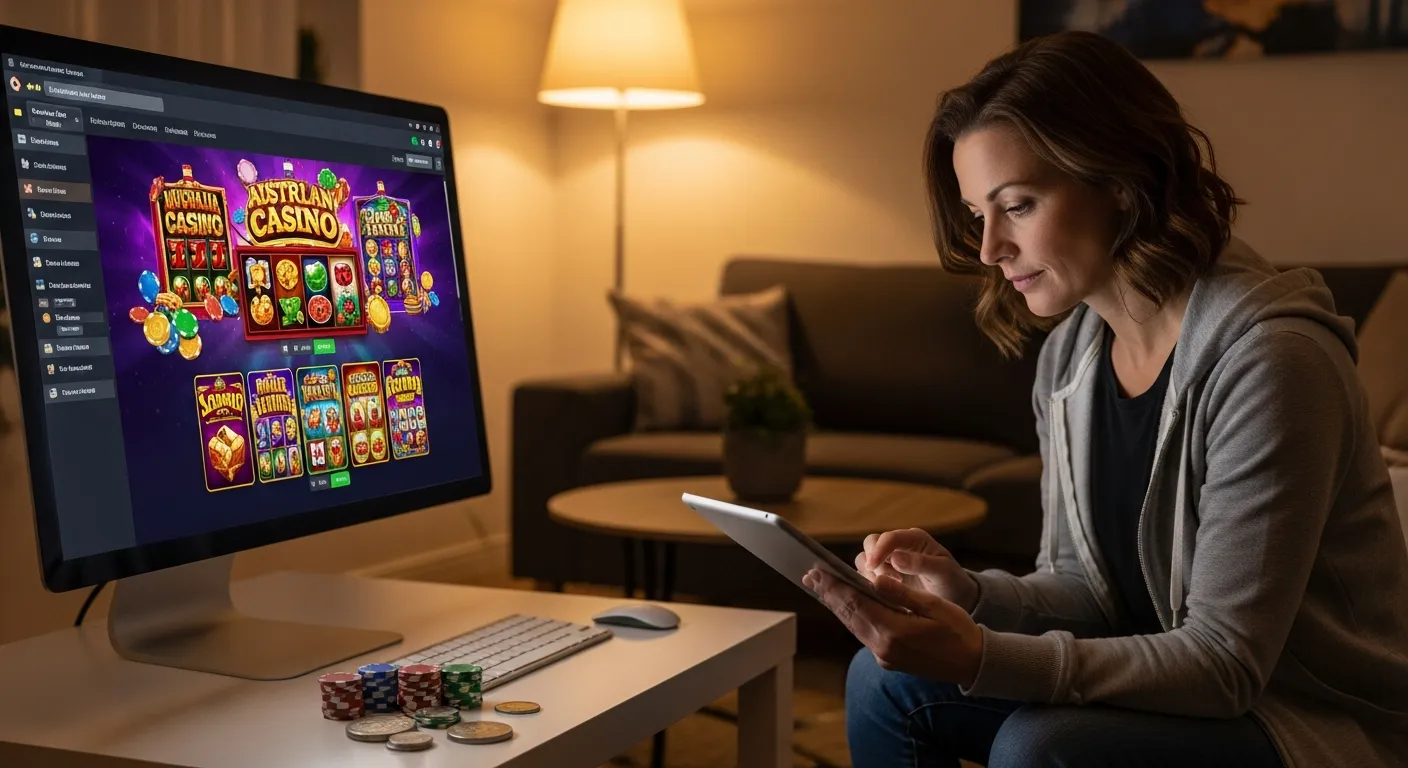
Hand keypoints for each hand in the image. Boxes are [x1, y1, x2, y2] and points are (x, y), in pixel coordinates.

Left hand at [803, 567, 983, 686]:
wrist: (973, 664)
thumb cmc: (958, 631)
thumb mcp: (934, 606)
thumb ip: (901, 594)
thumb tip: (874, 578)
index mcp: (895, 631)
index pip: (856, 604)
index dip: (835, 587)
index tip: (817, 572)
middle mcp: (884, 647)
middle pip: (849, 616)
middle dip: (829, 594)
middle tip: (810, 576)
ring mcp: (885, 656)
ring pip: (853, 626)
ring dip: (837, 606)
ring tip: (821, 588)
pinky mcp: (888, 660)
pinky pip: (863, 634)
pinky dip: (852, 617)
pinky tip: (846, 606)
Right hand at [855, 528, 978, 611]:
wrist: (956, 599)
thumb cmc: (952, 582)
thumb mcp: (943, 572)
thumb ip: (920, 563)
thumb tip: (895, 558)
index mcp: (914, 539)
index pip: (889, 537)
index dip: (879, 550)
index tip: (873, 566)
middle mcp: (898, 546)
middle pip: (871, 543)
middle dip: (873, 560)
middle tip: (888, 581)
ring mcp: (889, 560)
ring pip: (865, 558)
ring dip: (870, 573)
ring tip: (889, 589)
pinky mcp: (884, 575)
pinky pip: (866, 575)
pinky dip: (868, 582)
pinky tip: (883, 594)